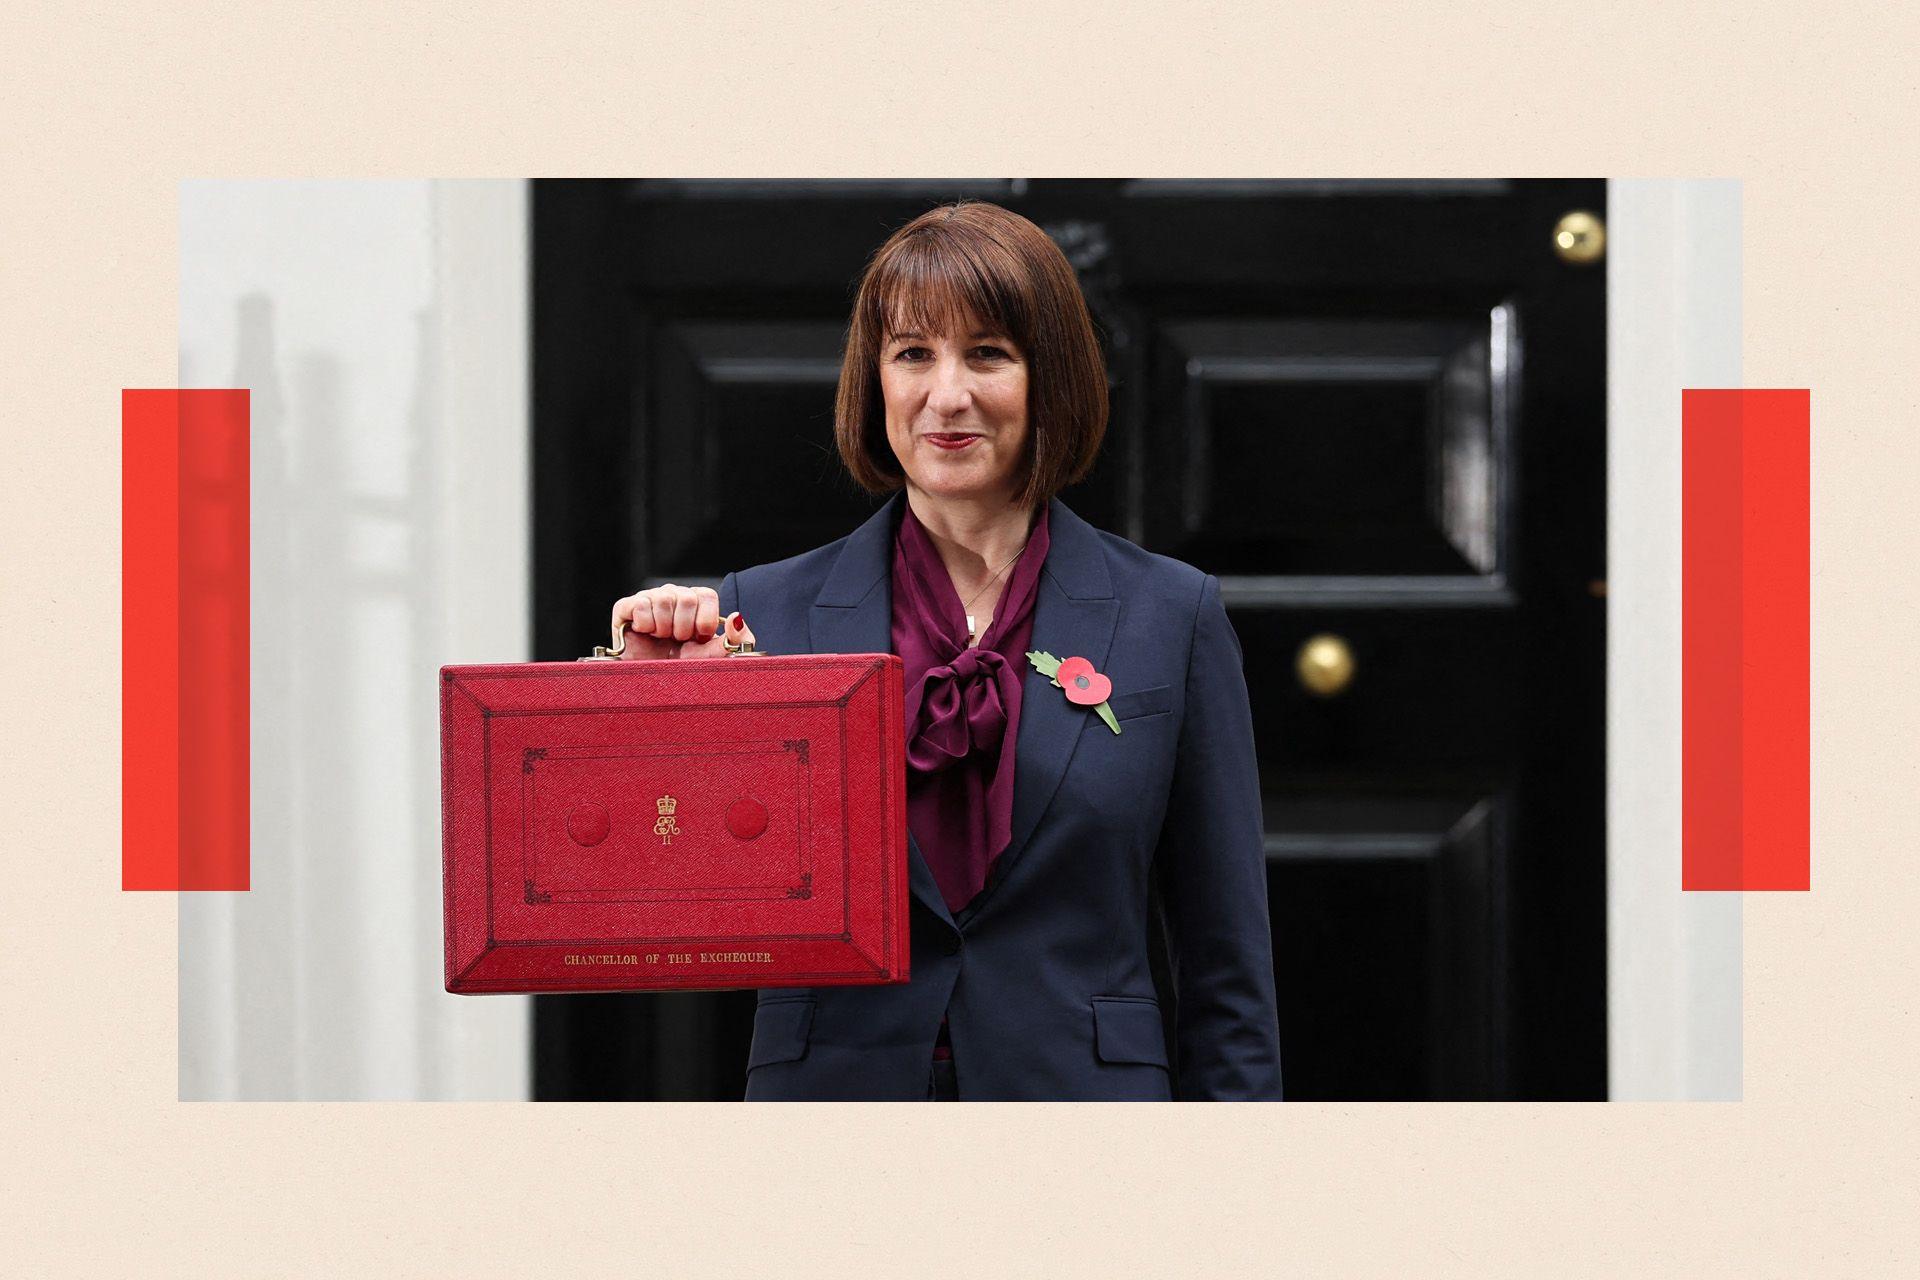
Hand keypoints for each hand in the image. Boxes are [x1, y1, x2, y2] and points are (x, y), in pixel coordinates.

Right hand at [609, 584, 753, 659]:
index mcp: (695, 603)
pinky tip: (645, 634)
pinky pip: (639, 604)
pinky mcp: (625, 609)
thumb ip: (736, 640)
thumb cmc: (686, 671)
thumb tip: (736, 617)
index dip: (705, 621)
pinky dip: (645, 624)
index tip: (699, 639)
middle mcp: (673, 596)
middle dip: (684, 628)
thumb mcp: (717, 658)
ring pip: (664, 598)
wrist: (653, 689)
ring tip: (661, 640)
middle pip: (686, 597)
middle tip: (677, 643)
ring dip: (664, 627)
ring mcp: (649, 600)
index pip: (706, 595)